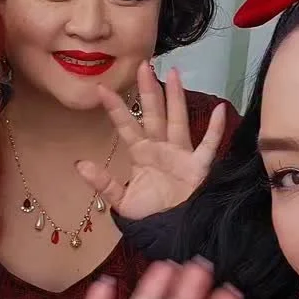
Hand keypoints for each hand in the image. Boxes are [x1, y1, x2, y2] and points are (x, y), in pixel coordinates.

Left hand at [75, 62, 227, 220]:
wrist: (175, 234)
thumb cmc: (150, 217)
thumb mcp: (122, 202)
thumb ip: (104, 183)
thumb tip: (79, 164)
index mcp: (141, 155)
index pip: (127, 126)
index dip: (116, 109)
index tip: (102, 89)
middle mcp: (161, 148)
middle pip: (154, 114)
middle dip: (148, 90)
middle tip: (143, 65)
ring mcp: (182, 154)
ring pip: (178, 120)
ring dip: (176, 97)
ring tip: (173, 73)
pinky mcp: (199, 166)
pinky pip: (208, 144)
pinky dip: (215, 128)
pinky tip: (219, 109)